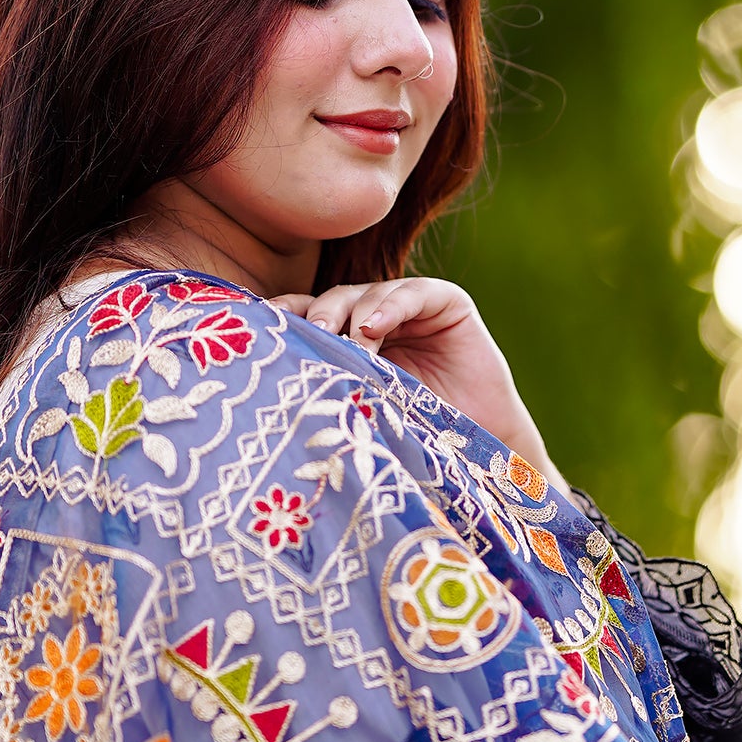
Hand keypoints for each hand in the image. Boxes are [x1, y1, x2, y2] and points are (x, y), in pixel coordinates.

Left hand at [275, 277, 566, 490]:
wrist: (477, 448)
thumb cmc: (415, 436)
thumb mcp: (361, 408)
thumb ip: (329, 384)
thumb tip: (268, 386)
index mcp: (347, 339)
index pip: (307, 317)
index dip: (286, 318)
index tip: (264, 331)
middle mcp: (374, 318)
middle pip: (333, 301)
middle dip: (319, 315)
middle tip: (313, 336)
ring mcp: (408, 306)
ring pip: (368, 294)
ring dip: (354, 316)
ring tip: (350, 344)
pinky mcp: (446, 301)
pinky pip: (412, 293)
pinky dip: (391, 306)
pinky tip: (374, 327)